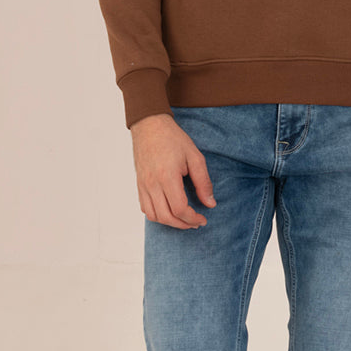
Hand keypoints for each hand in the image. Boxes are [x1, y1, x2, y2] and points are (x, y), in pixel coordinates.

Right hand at [131, 113, 215, 228]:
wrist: (149, 125)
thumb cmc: (172, 138)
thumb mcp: (195, 157)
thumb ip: (203, 182)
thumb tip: (210, 204)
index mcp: (167, 177)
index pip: (179, 209)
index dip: (193, 219)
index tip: (203, 219)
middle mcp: (152, 184)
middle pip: (166, 217)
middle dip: (184, 224)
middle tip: (196, 223)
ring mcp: (143, 185)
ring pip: (154, 216)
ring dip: (170, 222)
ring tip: (184, 219)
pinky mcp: (139, 184)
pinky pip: (145, 208)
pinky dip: (157, 215)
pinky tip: (169, 211)